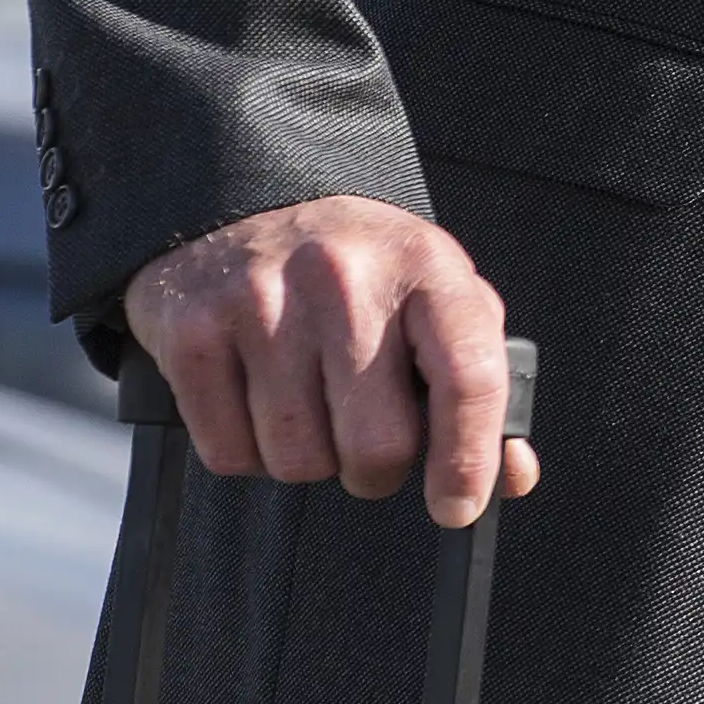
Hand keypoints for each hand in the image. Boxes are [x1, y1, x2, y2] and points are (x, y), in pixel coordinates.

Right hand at [124, 195, 540, 526]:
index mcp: (428, 268)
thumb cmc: (364, 272)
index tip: (457, 507)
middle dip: (375, 469)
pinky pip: (228, 453)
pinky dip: (246, 452)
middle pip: (377, 444)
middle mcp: (346, 279)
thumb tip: (511, 476)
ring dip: (308, 460)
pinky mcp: (193, 331)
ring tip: (308, 405)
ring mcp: (263, 302)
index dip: (469, 459)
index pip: (469, 377)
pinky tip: (255, 401)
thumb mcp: (436, 297)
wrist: (251, 197)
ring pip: (298, 460)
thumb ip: (479, 382)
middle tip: (366, 443)